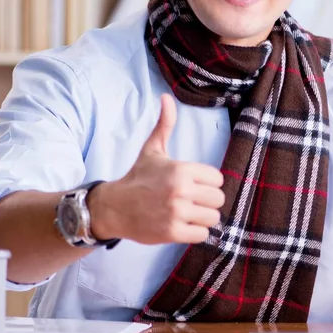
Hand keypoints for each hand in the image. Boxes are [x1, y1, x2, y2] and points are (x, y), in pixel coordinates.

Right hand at [89, 94, 224, 244]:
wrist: (114, 207)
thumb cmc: (138, 177)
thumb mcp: (152, 149)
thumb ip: (165, 124)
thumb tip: (166, 97)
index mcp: (181, 169)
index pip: (217, 179)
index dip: (208, 182)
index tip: (194, 184)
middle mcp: (181, 191)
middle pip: (218, 199)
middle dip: (207, 201)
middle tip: (192, 201)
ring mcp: (177, 213)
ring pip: (213, 218)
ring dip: (202, 218)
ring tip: (188, 213)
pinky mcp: (172, 233)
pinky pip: (202, 235)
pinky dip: (195, 232)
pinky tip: (182, 225)